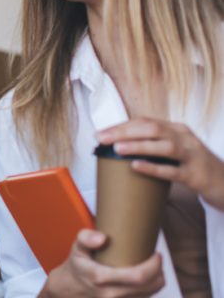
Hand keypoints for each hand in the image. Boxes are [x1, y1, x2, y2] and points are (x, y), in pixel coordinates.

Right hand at [46, 229, 164, 297]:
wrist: (66, 294)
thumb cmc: (76, 269)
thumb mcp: (76, 249)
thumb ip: (85, 239)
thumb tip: (102, 237)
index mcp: (100, 278)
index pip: (139, 276)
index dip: (154, 265)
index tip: (156, 254)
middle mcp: (110, 295)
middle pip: (149, 285)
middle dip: (160, 271)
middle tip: (157, 259)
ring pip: (150, 293)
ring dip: (157, 280)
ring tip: (153, 267)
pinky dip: (150, 289)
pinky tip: (146, 279)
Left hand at [98, 119, 223, 209]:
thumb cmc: (195, 166)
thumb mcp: (176, 150)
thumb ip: (154, 144)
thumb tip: (119, 145)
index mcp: (178, 130)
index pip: (146, 121)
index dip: (122, 126)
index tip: (101, 133)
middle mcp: (185, 138)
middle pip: (152, 128)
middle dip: (124, 132)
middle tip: (101, 138)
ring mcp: (192, 156)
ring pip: (164, 146)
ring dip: (138, 146)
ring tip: (116, 148)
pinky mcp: (196, 176)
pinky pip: (173, 171)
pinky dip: (154, 168)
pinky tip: (136, 167)